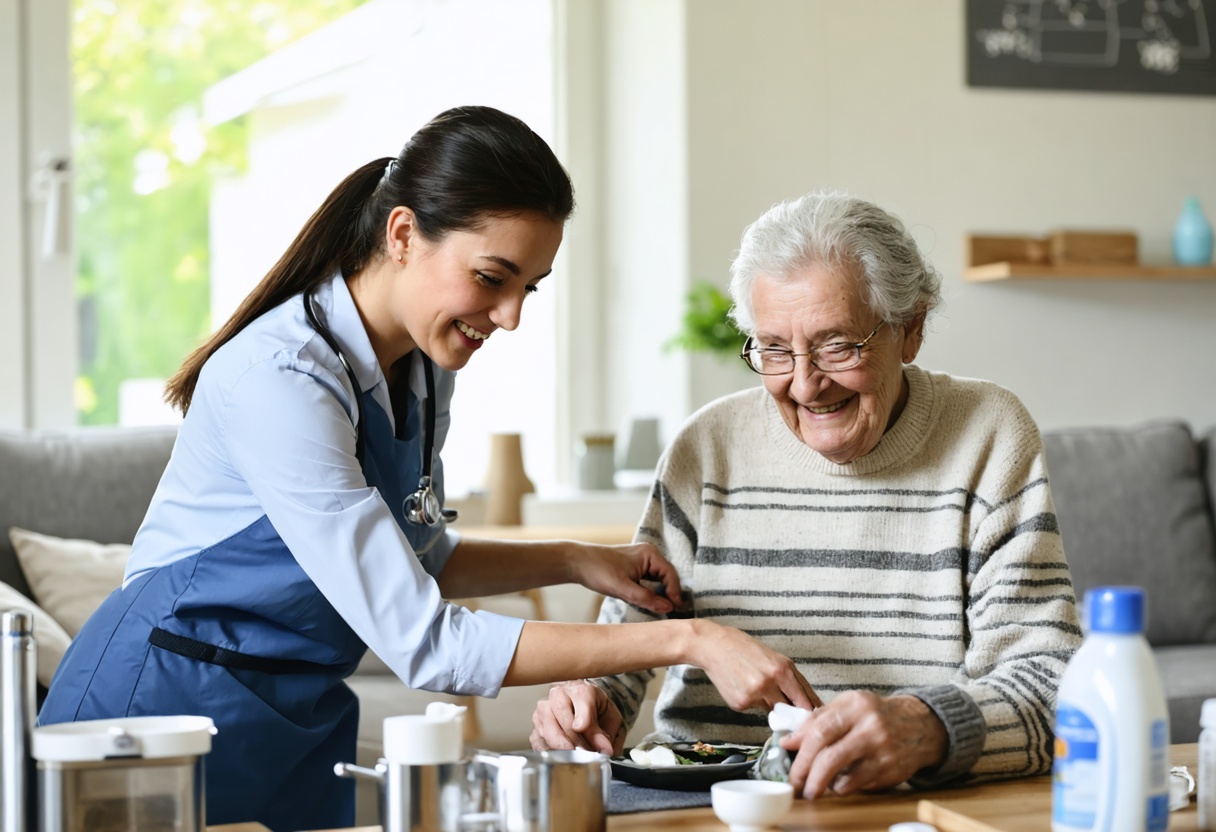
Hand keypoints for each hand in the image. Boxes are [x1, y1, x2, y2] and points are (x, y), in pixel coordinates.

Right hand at [529, 680, 625, 755]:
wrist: (586, 711)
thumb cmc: (597, 712)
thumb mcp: (610, 720)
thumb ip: (607, 734)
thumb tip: (605, 750)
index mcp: (582, 689)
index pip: (581, 697)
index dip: (581, 714)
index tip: (580, 727)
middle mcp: (560, 695)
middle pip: (560, 709)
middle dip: (572, 735)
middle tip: (584, 750)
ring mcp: (545, 709)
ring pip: (546, 725)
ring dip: (560, 744)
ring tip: (574, 755)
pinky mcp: (537, 725)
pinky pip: (537, 739)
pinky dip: (549, 750)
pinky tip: (560, 754)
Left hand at [567, 542, 684, 614]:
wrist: (577, 562)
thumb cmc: (598, 570)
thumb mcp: (622, 588)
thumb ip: (646, 598)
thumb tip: (668, 607)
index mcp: (649, 554)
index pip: (671, 575)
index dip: (675, 593)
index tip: (676, 609)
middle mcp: (649, 554)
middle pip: (667, 577)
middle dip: (670, 594)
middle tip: (673, 612)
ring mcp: (642, 560)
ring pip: (659, 579)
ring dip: (661, 593)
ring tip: (664, 609)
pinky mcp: (635, 567)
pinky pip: (650, 580)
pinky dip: (652, 591)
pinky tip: (651, 602)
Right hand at [694, 622, 822, 712]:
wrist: (713, 646)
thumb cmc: (742, 648)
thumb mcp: (772, 657)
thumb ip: (788, 679)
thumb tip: (804, 701)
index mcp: (782, 669)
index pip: (806, 699)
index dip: (811, 711)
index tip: (815, 718)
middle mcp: (770, 683)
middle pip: (791, 709)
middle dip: (792, 711)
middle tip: (791, 711)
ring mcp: (754, 695)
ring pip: (772, 709)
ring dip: (770, 704)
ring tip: (755, 685)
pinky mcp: (741, 703)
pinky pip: (754, 709)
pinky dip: (751, 702)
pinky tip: (741, 686)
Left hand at [780, 692, 947, 798]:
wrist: (920, 725)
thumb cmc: (876, 715)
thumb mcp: (849, 706)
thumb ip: (818, 720)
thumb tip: (789, 741)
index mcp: (856, 705)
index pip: (819, 728)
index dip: (799, 746)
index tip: (786, 757)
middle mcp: (870, 726)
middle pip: (828, 755)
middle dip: (805, 773)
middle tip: (795, 784)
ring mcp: (882, 750)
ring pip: (841, 775)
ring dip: (820, 785)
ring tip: (812, 789)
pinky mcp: (890, 770)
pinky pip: (857, 784)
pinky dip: (842, 787)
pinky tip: (838, 784)